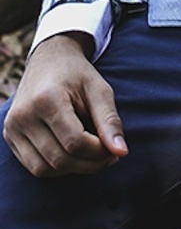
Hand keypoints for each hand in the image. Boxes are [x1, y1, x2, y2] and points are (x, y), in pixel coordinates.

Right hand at [2, 33, 127, 176]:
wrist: (49, 58)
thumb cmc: (78, 74)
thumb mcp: (99, 89)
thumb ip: (110, 121)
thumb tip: (122, 152)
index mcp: (46, 99)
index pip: (74, 142)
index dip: (98, 153)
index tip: (115, 152)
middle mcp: (23, 115)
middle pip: (59, 159)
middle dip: (89, 164)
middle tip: (108, 157)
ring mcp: (13, 127)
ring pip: (44, 169)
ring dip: (73, 169)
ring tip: (92, 156)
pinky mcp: (10, 136)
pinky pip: (33, 166)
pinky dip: (56, 168)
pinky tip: (73, 155)